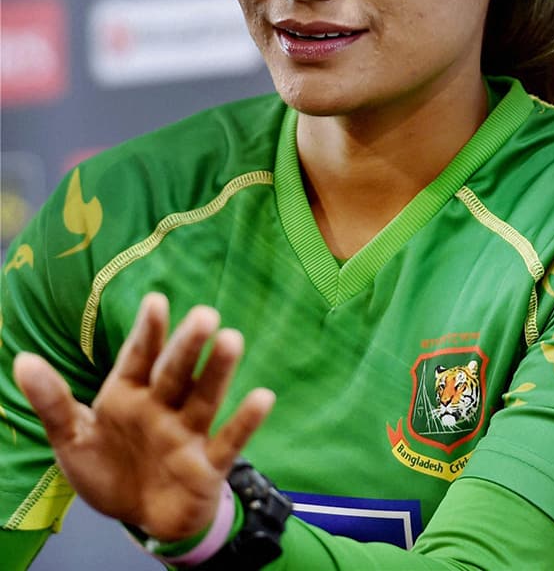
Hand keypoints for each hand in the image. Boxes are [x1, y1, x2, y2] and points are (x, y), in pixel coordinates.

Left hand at [13, 292, 274, 540]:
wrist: (142, 517)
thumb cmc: (110, 469)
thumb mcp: (72, 439)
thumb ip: (52, 401)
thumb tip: (21, 360)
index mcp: (129, 393)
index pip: (139, 357)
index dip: (148, 331)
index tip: (155, 301)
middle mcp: (162, 406)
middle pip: (176, 372)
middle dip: (187, 345)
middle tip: (205, 315)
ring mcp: (187, 433)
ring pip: (204, 398)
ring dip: (218, 371)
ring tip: (232, 340)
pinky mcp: (207, 465)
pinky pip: (228, 442)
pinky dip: (245, 422)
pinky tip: (263, 397)